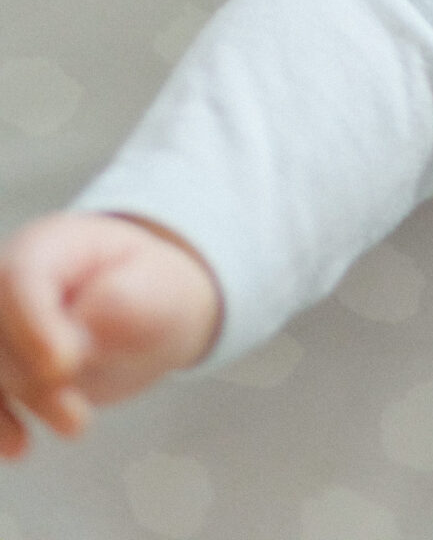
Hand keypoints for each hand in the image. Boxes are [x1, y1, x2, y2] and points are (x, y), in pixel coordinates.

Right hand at [0, 212, 221, 456]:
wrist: (147, 311)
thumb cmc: (153, 292)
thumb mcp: (158, 290)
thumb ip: (123, 305)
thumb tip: (78, 334)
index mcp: (51, 246)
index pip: (19, 279)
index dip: (33, 326)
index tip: (63, 367)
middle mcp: (10, 279)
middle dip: (29, 377)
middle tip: (78, 418)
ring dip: (16, 403)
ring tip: (74, 426)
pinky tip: (20, 445)